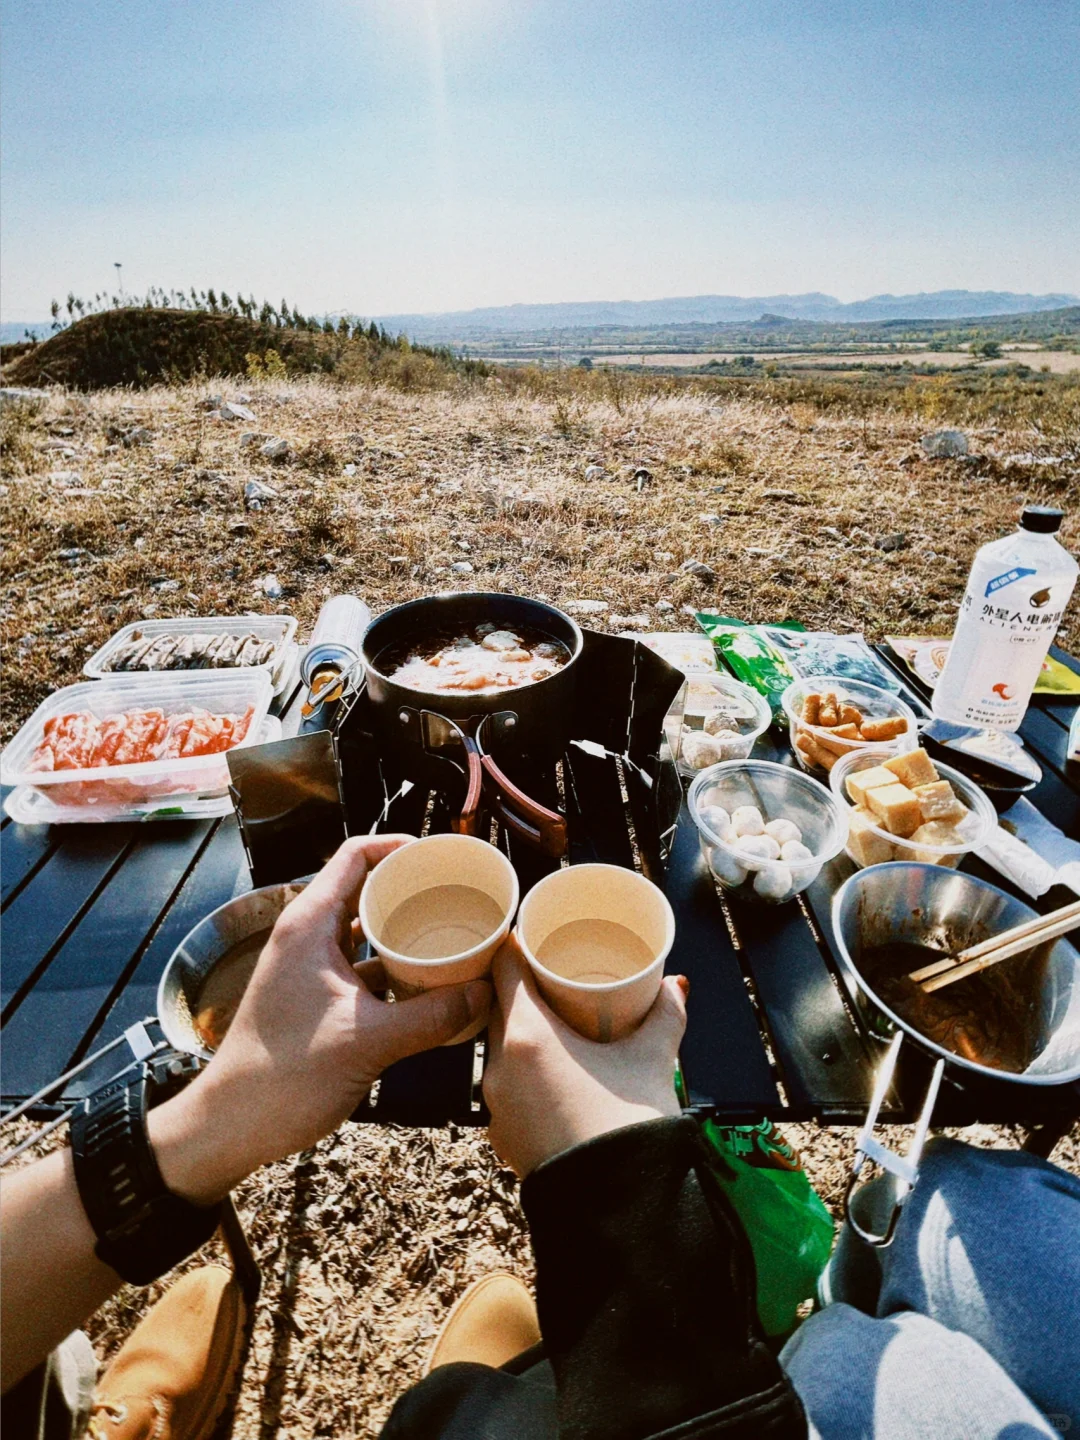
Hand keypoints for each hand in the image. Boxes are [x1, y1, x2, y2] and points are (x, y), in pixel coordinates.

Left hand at [149, 836, 492, 1202]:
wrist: (234, 1125)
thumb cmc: (285, 1077)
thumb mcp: (369, 1041)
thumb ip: (431, 1016)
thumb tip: (483, 994)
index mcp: (309, 925)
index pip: (356, 856)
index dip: (399, 847)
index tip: (442, 857)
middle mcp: (306, 935)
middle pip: (365, 888)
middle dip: (412, 889)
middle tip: (459, 897)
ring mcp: (309, 965)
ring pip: (364, 929)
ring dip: (404, 930)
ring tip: (452, 935)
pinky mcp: (315, 995)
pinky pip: (361, 964)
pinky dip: (393, 966)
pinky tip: (428, 983)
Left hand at [483, 937, 686, 1177]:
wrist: (622, 1210)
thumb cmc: (632, 1125)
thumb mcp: (654, 1057)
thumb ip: (664, 1013)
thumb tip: (676, 985)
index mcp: (527, 1035)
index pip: (503, 968)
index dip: (517, 946)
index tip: (536, 938)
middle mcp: (498, 1067)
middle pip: (499, 1009)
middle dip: (525, 992)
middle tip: (555, 978)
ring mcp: (496, 1106)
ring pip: (502, 1052)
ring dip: (525, 1037)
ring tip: (560, 1028)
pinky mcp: (503, 1137)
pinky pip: (509, 1090)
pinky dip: (527, 1076)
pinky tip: (557, 1078)